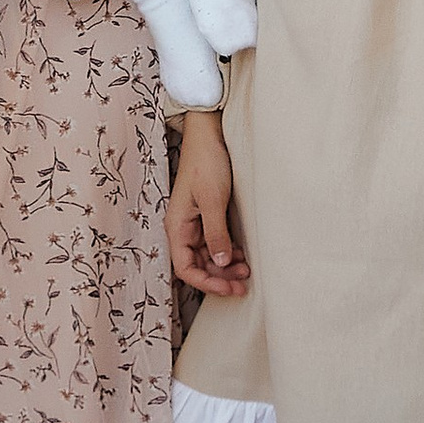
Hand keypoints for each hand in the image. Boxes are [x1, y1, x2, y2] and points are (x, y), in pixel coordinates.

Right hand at [166, 110, 248, 294]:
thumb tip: (220, 264)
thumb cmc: (207, 163)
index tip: (229, 288)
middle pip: (197, 265)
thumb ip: (216, 233)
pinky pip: (214, 243)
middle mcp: (183, 228)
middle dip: (219, 277)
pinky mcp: (207, 215)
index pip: (186, 268)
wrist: (209, 134)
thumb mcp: (213, 200)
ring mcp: (195, 222)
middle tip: (244, 283)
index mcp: (177, 226)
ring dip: (225, 266)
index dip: (207, 283)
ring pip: (207, 256)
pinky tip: (241, 253)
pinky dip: (227, 252)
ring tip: (246, 269)